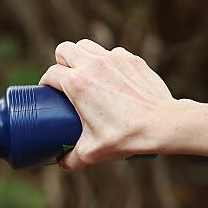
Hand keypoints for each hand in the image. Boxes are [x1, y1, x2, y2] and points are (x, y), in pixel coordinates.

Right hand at [39, 39, 176, 169]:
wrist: (162, 124)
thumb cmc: (124, 136)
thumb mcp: (90, 152)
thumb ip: (71, 159)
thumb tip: (63, 162)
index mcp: (78, 83)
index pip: (51, 73)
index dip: (45, 84)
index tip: (48, 94)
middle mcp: (94, 65)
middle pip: (65, 49)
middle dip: (60, 63)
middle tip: (64, 81)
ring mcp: (115, 58)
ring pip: (87, 45)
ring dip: (81, 57)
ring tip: (84, 75)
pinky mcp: (132, 60)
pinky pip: (111, 53)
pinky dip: (106, 62)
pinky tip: (110, 79)